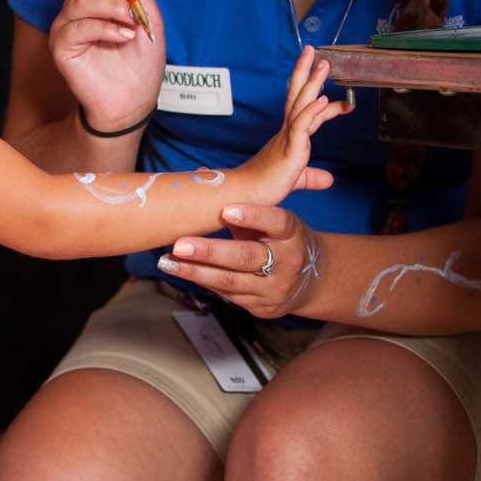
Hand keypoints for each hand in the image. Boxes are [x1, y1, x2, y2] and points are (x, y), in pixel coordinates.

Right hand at [49, 0, 166, 131]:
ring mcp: (68, 24)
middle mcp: (80, 4)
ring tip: (133, 22)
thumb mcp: (149, 17)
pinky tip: (123, 36)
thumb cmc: (141, 62)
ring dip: (112, 6)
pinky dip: (104, 28)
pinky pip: (76, 27)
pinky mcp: (61, 46)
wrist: (133, 101)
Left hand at [161, 202, 322, 320]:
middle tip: (180, 244)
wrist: (313, 280)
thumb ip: (244, 201)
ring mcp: (274, 288)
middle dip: (210, 252)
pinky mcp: (262, 307)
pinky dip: (203, 282)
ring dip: (195, 271)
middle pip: (246, 257)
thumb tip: (202, 173)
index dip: (252, 216)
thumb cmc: (281, 239)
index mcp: (292, 233)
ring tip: (167, 261)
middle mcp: (286, 262)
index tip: (226, 209)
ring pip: (230, 281)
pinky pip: (228, 294)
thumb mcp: (274, 219)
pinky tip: (182, 271)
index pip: (276, 222)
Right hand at [238, 44, 349, 203]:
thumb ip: (310, 177)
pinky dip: (311, 112)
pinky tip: (322, 99)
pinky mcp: (288, 150)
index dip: (325, 103)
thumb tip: (328, 179)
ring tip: (323, 65)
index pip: (308, 112)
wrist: (244, 197)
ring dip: (312, 83)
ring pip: (300, 105)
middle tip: (318, 55)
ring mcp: (287, 138)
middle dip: (308, 74)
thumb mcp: (294, 179)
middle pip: (298, 96)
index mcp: (289, 136)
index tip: (345, 99)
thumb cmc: (262, 186)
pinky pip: (300, 127)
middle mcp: (287, 132)